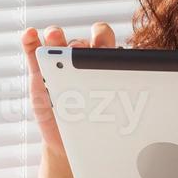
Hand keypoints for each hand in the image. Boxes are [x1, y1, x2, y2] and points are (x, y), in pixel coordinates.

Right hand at [20, 22, 117, 157]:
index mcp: (103, 66)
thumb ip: (118, 104)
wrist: (71, 143)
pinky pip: (33, 52)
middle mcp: (81, 61)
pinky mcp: (39, 72)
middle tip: (80, 52)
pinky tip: (30, 34)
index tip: (104, 49)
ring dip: (55, 36)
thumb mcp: (110, 116)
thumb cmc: (97, 125)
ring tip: (53, 35)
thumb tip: (147, 106)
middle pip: (81, 42)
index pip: (106, 46)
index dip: (105, 42)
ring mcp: (59, 65)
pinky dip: (30, 41)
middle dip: (81, 43)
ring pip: (57, 44)